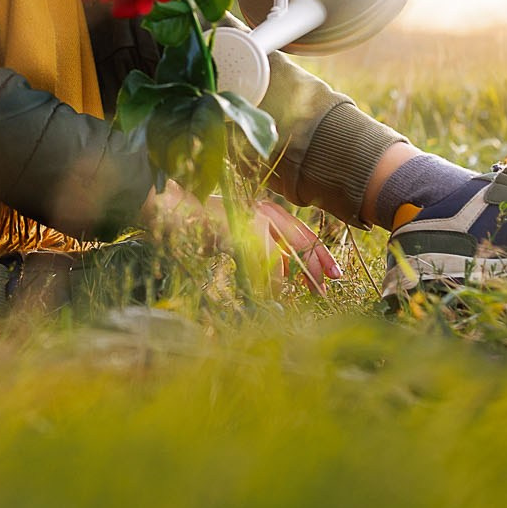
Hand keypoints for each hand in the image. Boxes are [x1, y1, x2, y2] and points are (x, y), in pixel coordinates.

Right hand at [137, 184, 344, 293]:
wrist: (171, 212)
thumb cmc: (200, 229)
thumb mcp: (237, 241)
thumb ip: (262, 254)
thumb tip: (283, 280)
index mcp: (263, 211)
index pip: (301, 232)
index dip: (320, 255)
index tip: (335, 274)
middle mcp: (262, 211)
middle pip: (300, 239)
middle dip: (315, 266)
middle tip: (326, 288)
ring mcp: (251, 218)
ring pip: (282, 253)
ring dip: (287, 278)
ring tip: (293, 296)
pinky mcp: (241, 229)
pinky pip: (263, 258)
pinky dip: (268, 278)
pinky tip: (269, 292)